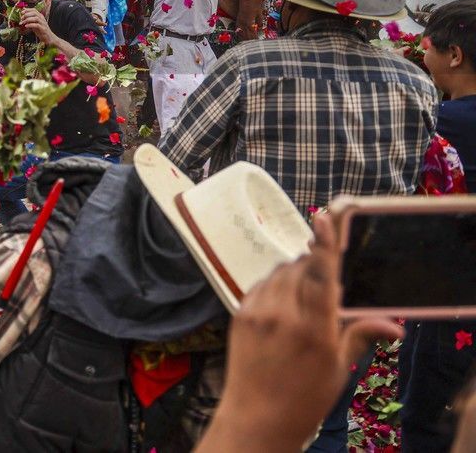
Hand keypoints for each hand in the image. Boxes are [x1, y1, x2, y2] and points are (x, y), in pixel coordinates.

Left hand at [17, 7, 54, 43]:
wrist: (47, 37)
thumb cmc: (40, 30)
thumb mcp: (34, 24)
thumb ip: (29, 19)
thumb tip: (23, 15)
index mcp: (40, 16)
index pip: (34, 10)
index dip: (27, 10)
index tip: (21, 12)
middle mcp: (42, 18)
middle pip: (34, 13)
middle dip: (26, 15)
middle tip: (21, 18)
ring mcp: (43, 23)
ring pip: (36, 18)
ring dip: (28, 20)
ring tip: (22, 23)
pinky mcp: (43, 29)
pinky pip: (37, 25)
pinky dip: (30, 25)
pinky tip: (26, 26)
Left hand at [199, 213, 400, 449]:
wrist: (256, 417)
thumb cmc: (305, 397)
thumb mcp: (339, 369)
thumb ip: (360, 336)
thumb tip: (394, 325)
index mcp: (315, 328)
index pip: (321, 274)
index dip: (324, 242)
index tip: (324, 216)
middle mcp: (284, 314)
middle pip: (300, 267)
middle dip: (313, 264)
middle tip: (323, 279)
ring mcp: (258, 312)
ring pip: (279, 273)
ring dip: (294, 274)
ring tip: (303, 299)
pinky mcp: (240, 313)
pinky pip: (261, 285)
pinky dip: (274, 286)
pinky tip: (282, 305)